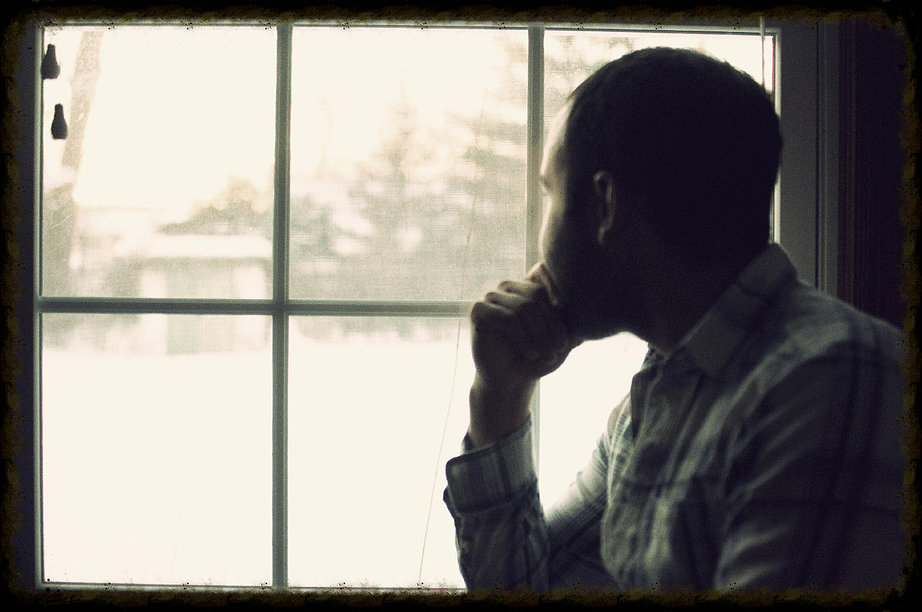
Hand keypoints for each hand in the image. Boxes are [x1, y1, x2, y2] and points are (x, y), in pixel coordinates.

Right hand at [467, 263, 579, 446]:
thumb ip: (577, 322)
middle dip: (552, 324)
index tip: (568, 327)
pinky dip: (523, 338)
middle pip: (537, 295)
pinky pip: (506, 318)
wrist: (512, 380)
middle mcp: (509, 285)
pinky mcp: (479, 311)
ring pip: (523, 308)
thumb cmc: (538, 356)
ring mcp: (491, 296)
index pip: (546, 275)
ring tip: (548, 354)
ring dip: (540, 335)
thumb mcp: (564, 338)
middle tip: (560, 348)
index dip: (560, 295)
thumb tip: (599, 309)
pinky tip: (531, 353)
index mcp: (529, 284)